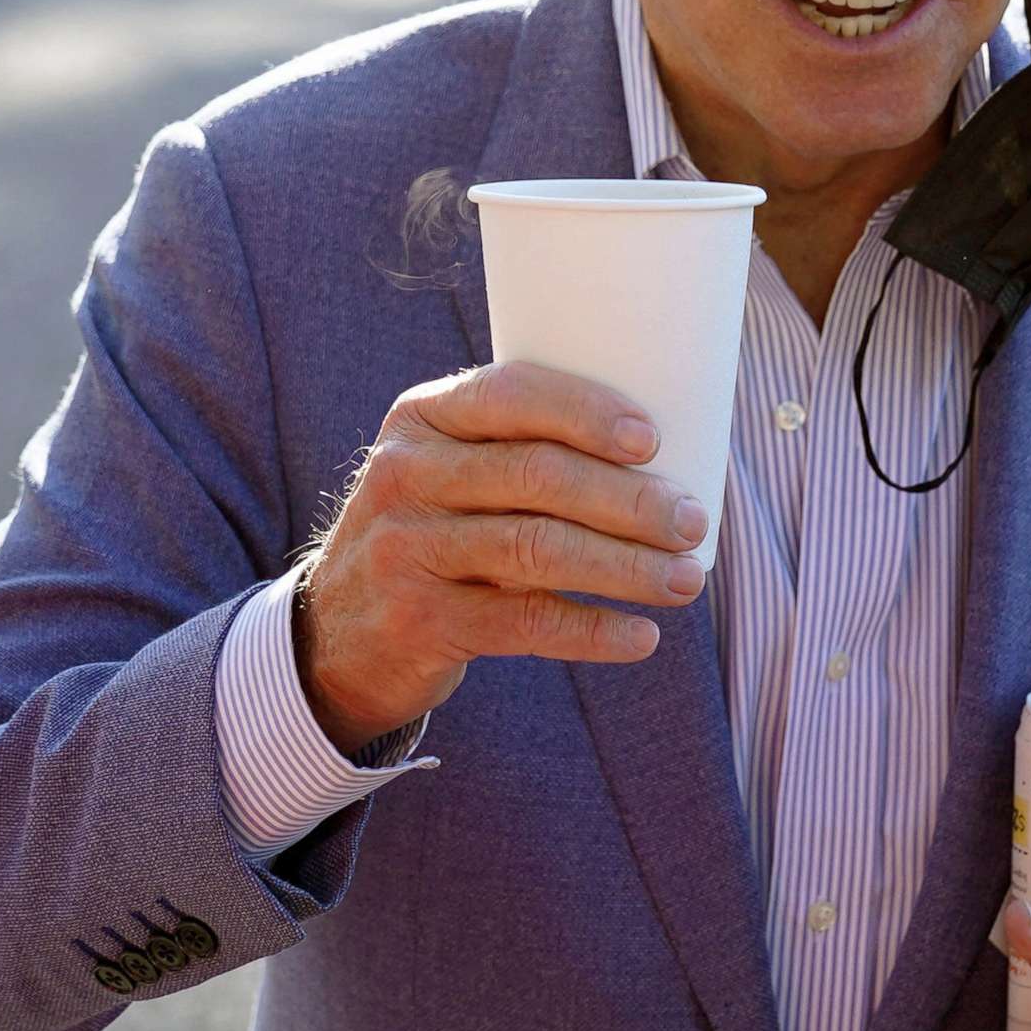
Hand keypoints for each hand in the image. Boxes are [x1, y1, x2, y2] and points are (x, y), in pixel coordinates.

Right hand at [291, 361, 710, 752]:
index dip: (585, 412)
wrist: (338, 632)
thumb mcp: (445, 473)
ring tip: (685, 579)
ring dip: (625, 567)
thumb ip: (515, 451)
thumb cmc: (432, 534)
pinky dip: (593, 631)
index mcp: (422, 418)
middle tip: (691, 522)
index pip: (510, 394)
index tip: (652, 439)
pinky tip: (642, 636)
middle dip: (628, 500)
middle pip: (536, 476)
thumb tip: (661, 459)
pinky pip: (525, 624)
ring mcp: (407, 550)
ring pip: (537, 551)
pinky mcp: (420, 622)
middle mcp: (405, 475)